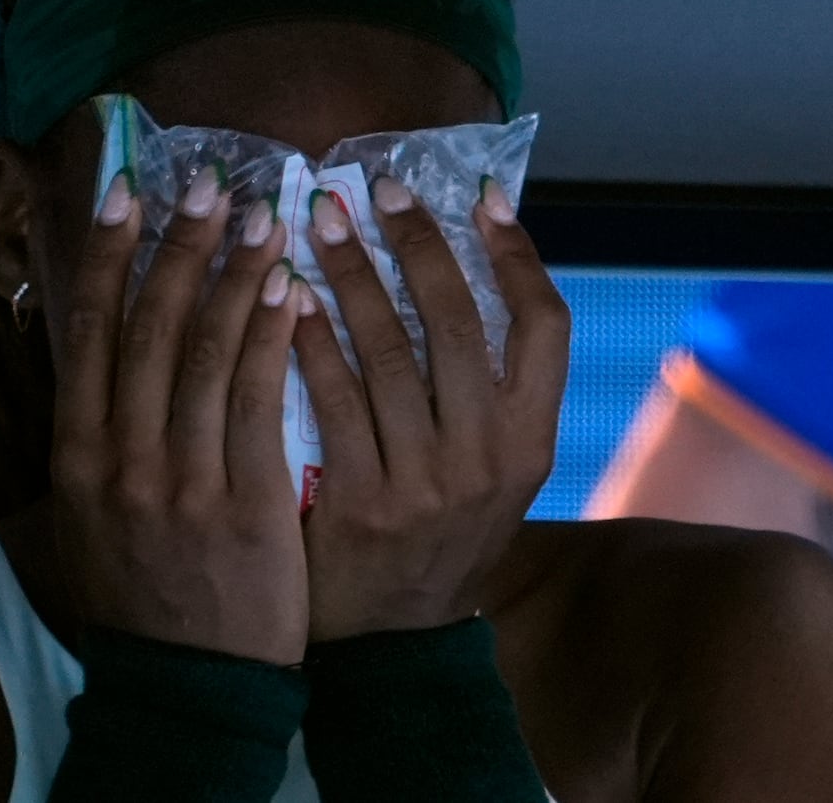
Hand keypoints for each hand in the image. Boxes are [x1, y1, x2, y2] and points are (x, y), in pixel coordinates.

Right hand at [49, 167, 309, 665]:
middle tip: (206, 180)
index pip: (89, 330)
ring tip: (262, 214)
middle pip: (148, 325)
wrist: (182, 684)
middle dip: (178, 243)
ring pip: (205, 351)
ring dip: (233, 272)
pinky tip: (291, 289)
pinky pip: (258, 400)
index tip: (126, 189)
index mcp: (76, 452)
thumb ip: (100, 434)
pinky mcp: (244, 503)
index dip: (109, 253)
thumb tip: (110, 347)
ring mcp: (179, 480)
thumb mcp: (92, 514)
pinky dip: (271, 337)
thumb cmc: (143, 591)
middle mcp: (118, 456)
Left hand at [296, 175, 569, 640]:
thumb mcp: (489, 471)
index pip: (546, 323)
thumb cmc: (436, 536)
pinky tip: (286, 295)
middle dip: (416, 240)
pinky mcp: (358, 503)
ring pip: (389, 346)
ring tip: (320, 219)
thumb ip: (485, 389)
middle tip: (375, 186)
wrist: (392, 646)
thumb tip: (457, 265)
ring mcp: (426, 484)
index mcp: (533, 442)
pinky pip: (330, 396)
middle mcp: (490, 459)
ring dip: (350, 271)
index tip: (479, 194)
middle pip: (458, 319)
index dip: (517, 252)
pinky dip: (308, 336)